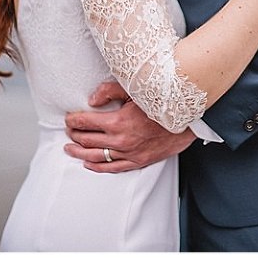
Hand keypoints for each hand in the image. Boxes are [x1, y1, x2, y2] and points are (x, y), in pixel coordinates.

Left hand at [63, 81, 195, 172]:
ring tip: (70, 148)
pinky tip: (88, 163)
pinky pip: (113, 168)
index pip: (85, 122)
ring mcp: (129, 153)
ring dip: (79, 152)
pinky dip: (97, 167)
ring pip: (95, 156)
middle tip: (69, 130)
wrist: (187, 119)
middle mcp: (120, 140)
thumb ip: (110, 90)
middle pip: (86, 139)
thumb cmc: (163, 102)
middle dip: (74, 134)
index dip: (73, 120)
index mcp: (118, 121)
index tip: (69, 118)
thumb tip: (91, 100)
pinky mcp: (138, 161)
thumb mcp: (136, 89)